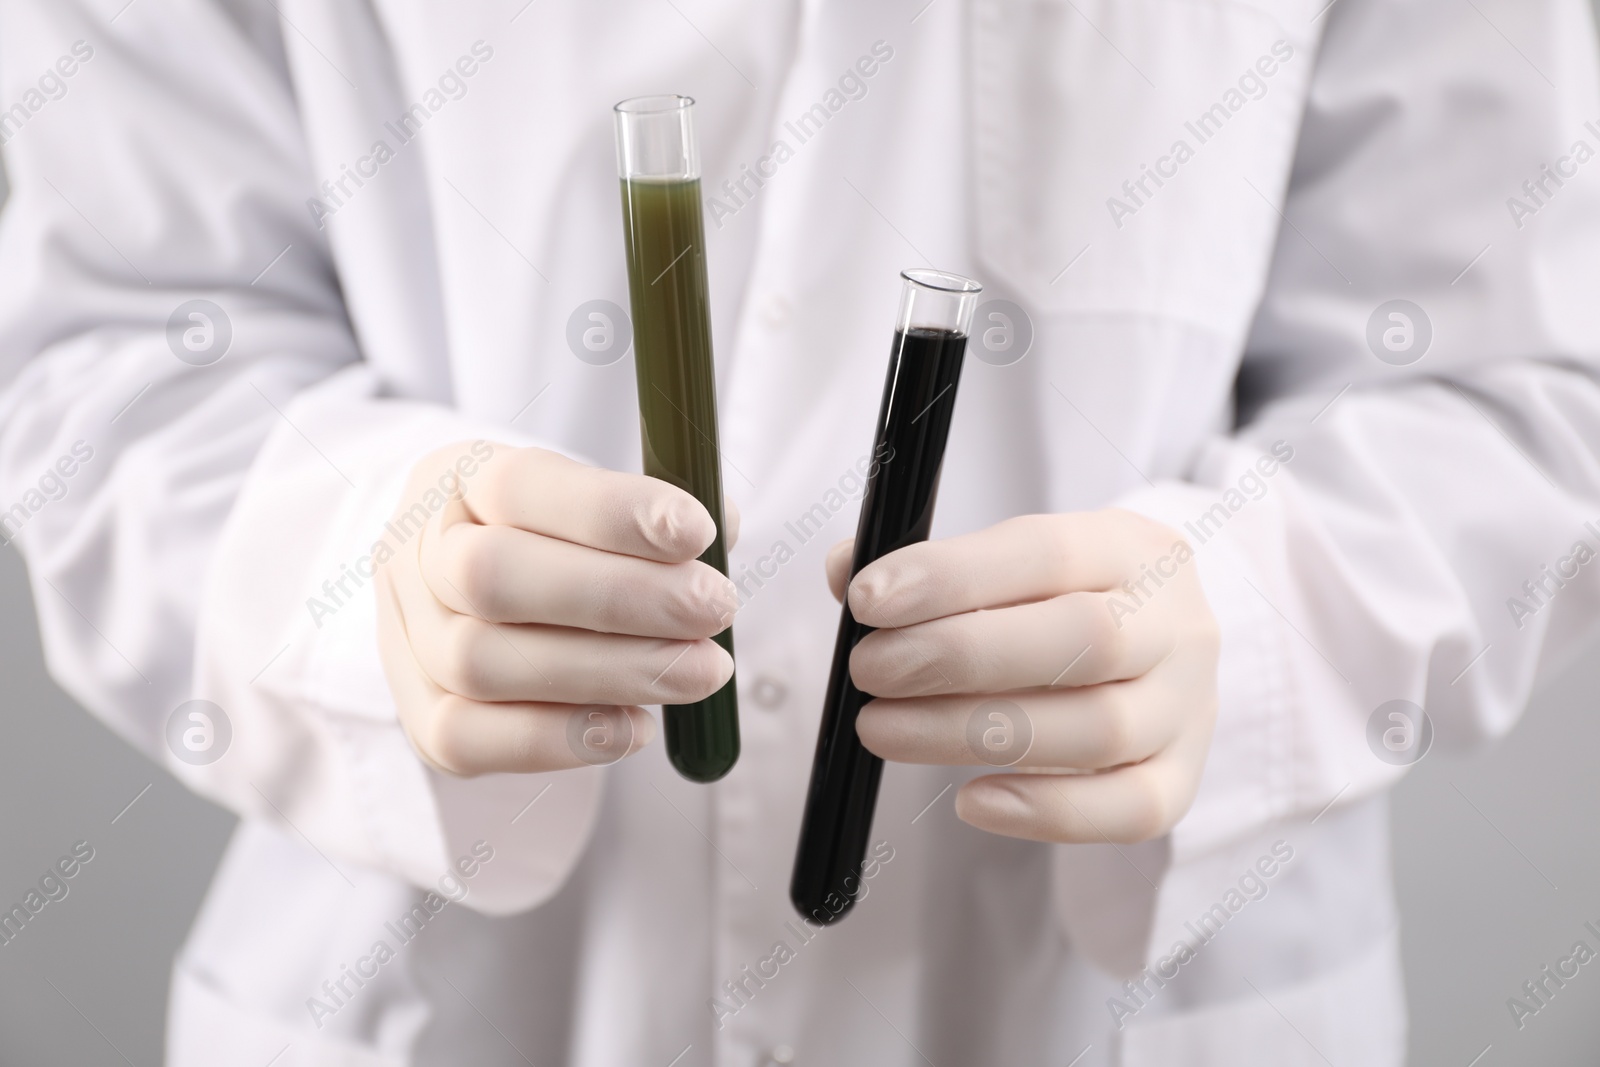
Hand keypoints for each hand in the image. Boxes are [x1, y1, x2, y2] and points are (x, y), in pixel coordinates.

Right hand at [375, 442, 738, 774]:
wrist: (475, 598)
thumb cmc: (561, 540)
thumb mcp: (600, 502)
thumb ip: (657, 516)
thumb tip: (721, 531)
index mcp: (459, 477)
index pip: (517, 484)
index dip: (610, 511)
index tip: (697, 530)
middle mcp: (415, 554)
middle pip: (491, 579)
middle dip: (620, 598)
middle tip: (716, 608)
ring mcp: (406, 639)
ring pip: (484, 664)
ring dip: (611, 672)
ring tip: (700, 671)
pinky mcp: (416, 716)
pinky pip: (465, 739)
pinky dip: (560, 739)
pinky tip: (634, 727)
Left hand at [828, 510, 1218, 843]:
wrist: (1155, 648)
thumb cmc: (1057, 601)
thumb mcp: (1008, 561)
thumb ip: (928, 566)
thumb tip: (843, 571)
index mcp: (1131, 547)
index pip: (1048, 551)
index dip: (953, 576)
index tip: (867, 599)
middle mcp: (1177, 623)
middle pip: (1086, 639)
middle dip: (959, 656)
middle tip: (870, 671)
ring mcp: (1189, 706)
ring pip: (1099, 727)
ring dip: (974, 734)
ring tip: (882, 730)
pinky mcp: (1183, 779)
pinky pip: (1129, 810)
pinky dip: (1047, 812)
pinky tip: (971, 802)